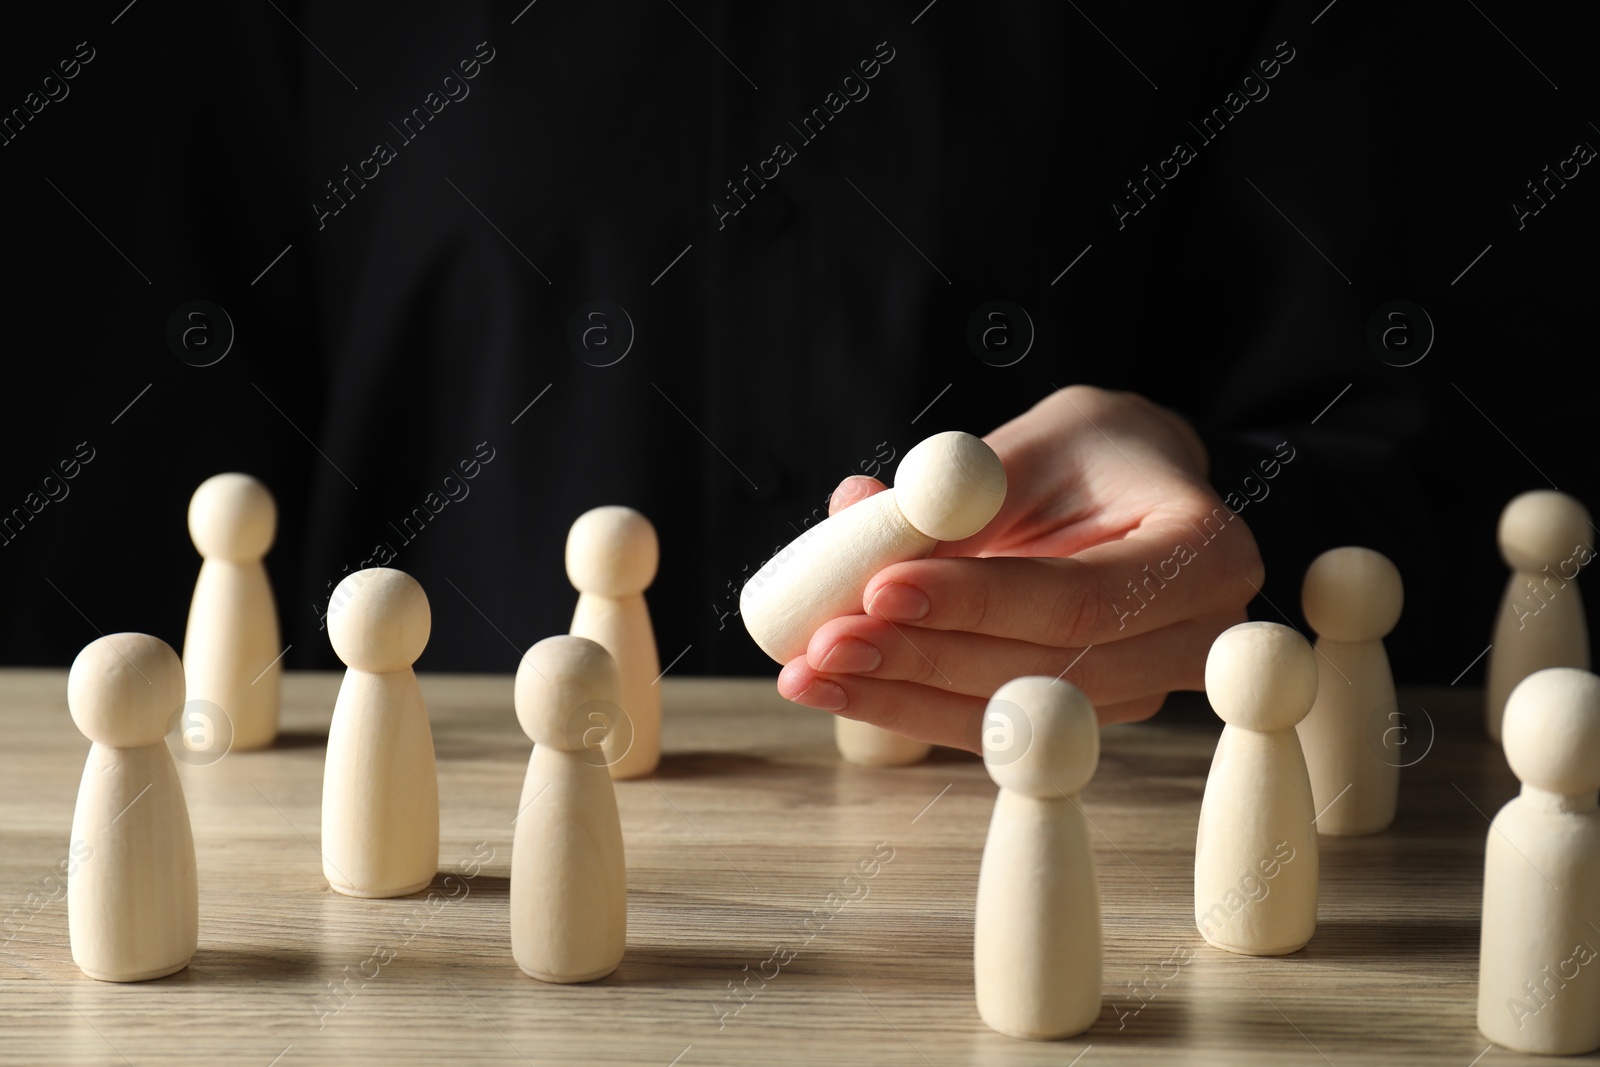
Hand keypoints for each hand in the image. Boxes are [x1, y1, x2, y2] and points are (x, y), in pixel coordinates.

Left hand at [775, 385, 1263, 751]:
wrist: (1132, 490)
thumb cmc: (1091, 455)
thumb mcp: (1030, 447)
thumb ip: (953, 489)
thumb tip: (854, 511)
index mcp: (1205, 556)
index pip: (1081, 597)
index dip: (976, 601)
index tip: (881, 589)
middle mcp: (1193, 640)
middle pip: (1047, 671)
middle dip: (923, 660)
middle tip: (825, 643)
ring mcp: (1143, 691)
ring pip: (1013, 715)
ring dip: (900, 698)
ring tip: (809, 671)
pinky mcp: (1088, 718)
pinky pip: (994, 725)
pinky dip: (909, 707)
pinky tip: (836, 686)